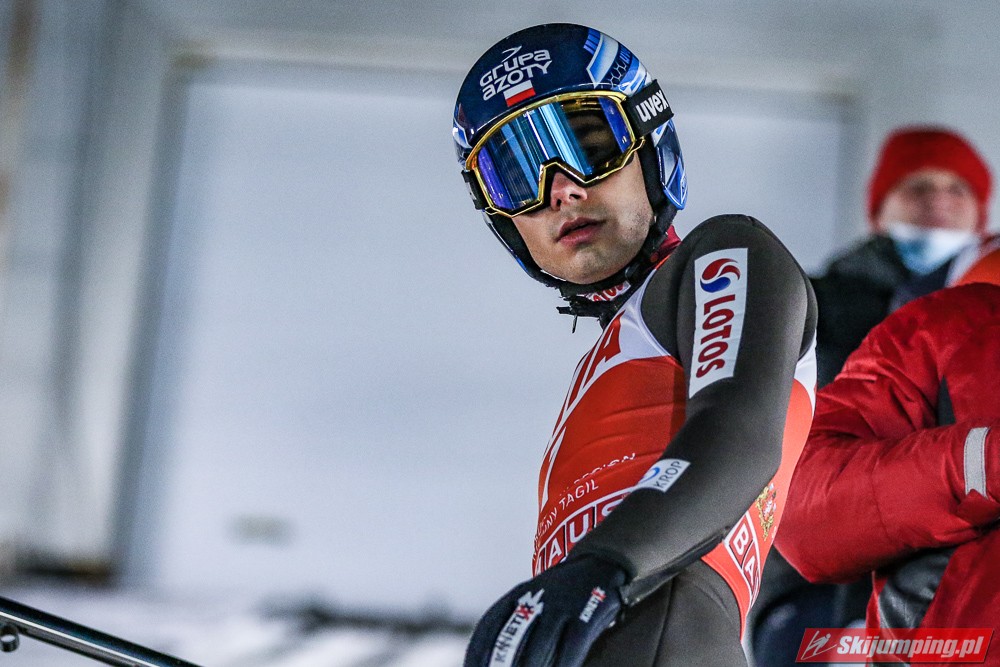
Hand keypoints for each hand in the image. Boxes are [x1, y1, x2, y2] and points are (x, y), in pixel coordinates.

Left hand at [464, 555, 626, 666]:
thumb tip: (494, 655)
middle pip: (511, 642)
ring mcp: (561, 608)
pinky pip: (570, 649)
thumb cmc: (563, 592)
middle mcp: (536, 600)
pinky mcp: (586, 618)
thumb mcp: (534, 597)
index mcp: (519, 595)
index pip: (489, 627)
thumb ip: (514, 622)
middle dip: (500, 665)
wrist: (601, 562)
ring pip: (538, 650)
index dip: (477, 653)